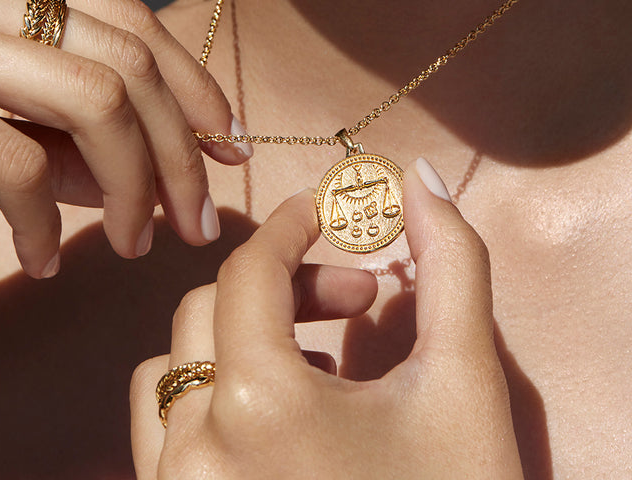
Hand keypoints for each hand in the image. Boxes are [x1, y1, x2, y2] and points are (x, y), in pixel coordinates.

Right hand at [0, 0, 250, 277]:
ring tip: (139, 241)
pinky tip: (45, 257)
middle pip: (132, 61)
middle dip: (185, 148)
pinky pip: (15, 162)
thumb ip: (48, 119)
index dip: (197, 85)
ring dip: (139, 183)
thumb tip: (139, 173)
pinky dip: (44, 223)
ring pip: (100, 98)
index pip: (131, 21)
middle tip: (197, 218)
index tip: (229, 143)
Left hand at [130, 159, 522, 478]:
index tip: (330, 208)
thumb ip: (452, 268)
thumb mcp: (466, 387)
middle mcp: (191, 453)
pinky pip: (164, 430)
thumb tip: (421, 178)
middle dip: (288, 285)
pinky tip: (283, 421)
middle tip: (360, 301)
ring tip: (318, 362)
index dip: (293, 223)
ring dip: (243, 339)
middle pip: (212, 309)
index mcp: (256, 408)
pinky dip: (216, 397)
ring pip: (173, 369)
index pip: (250, 269)